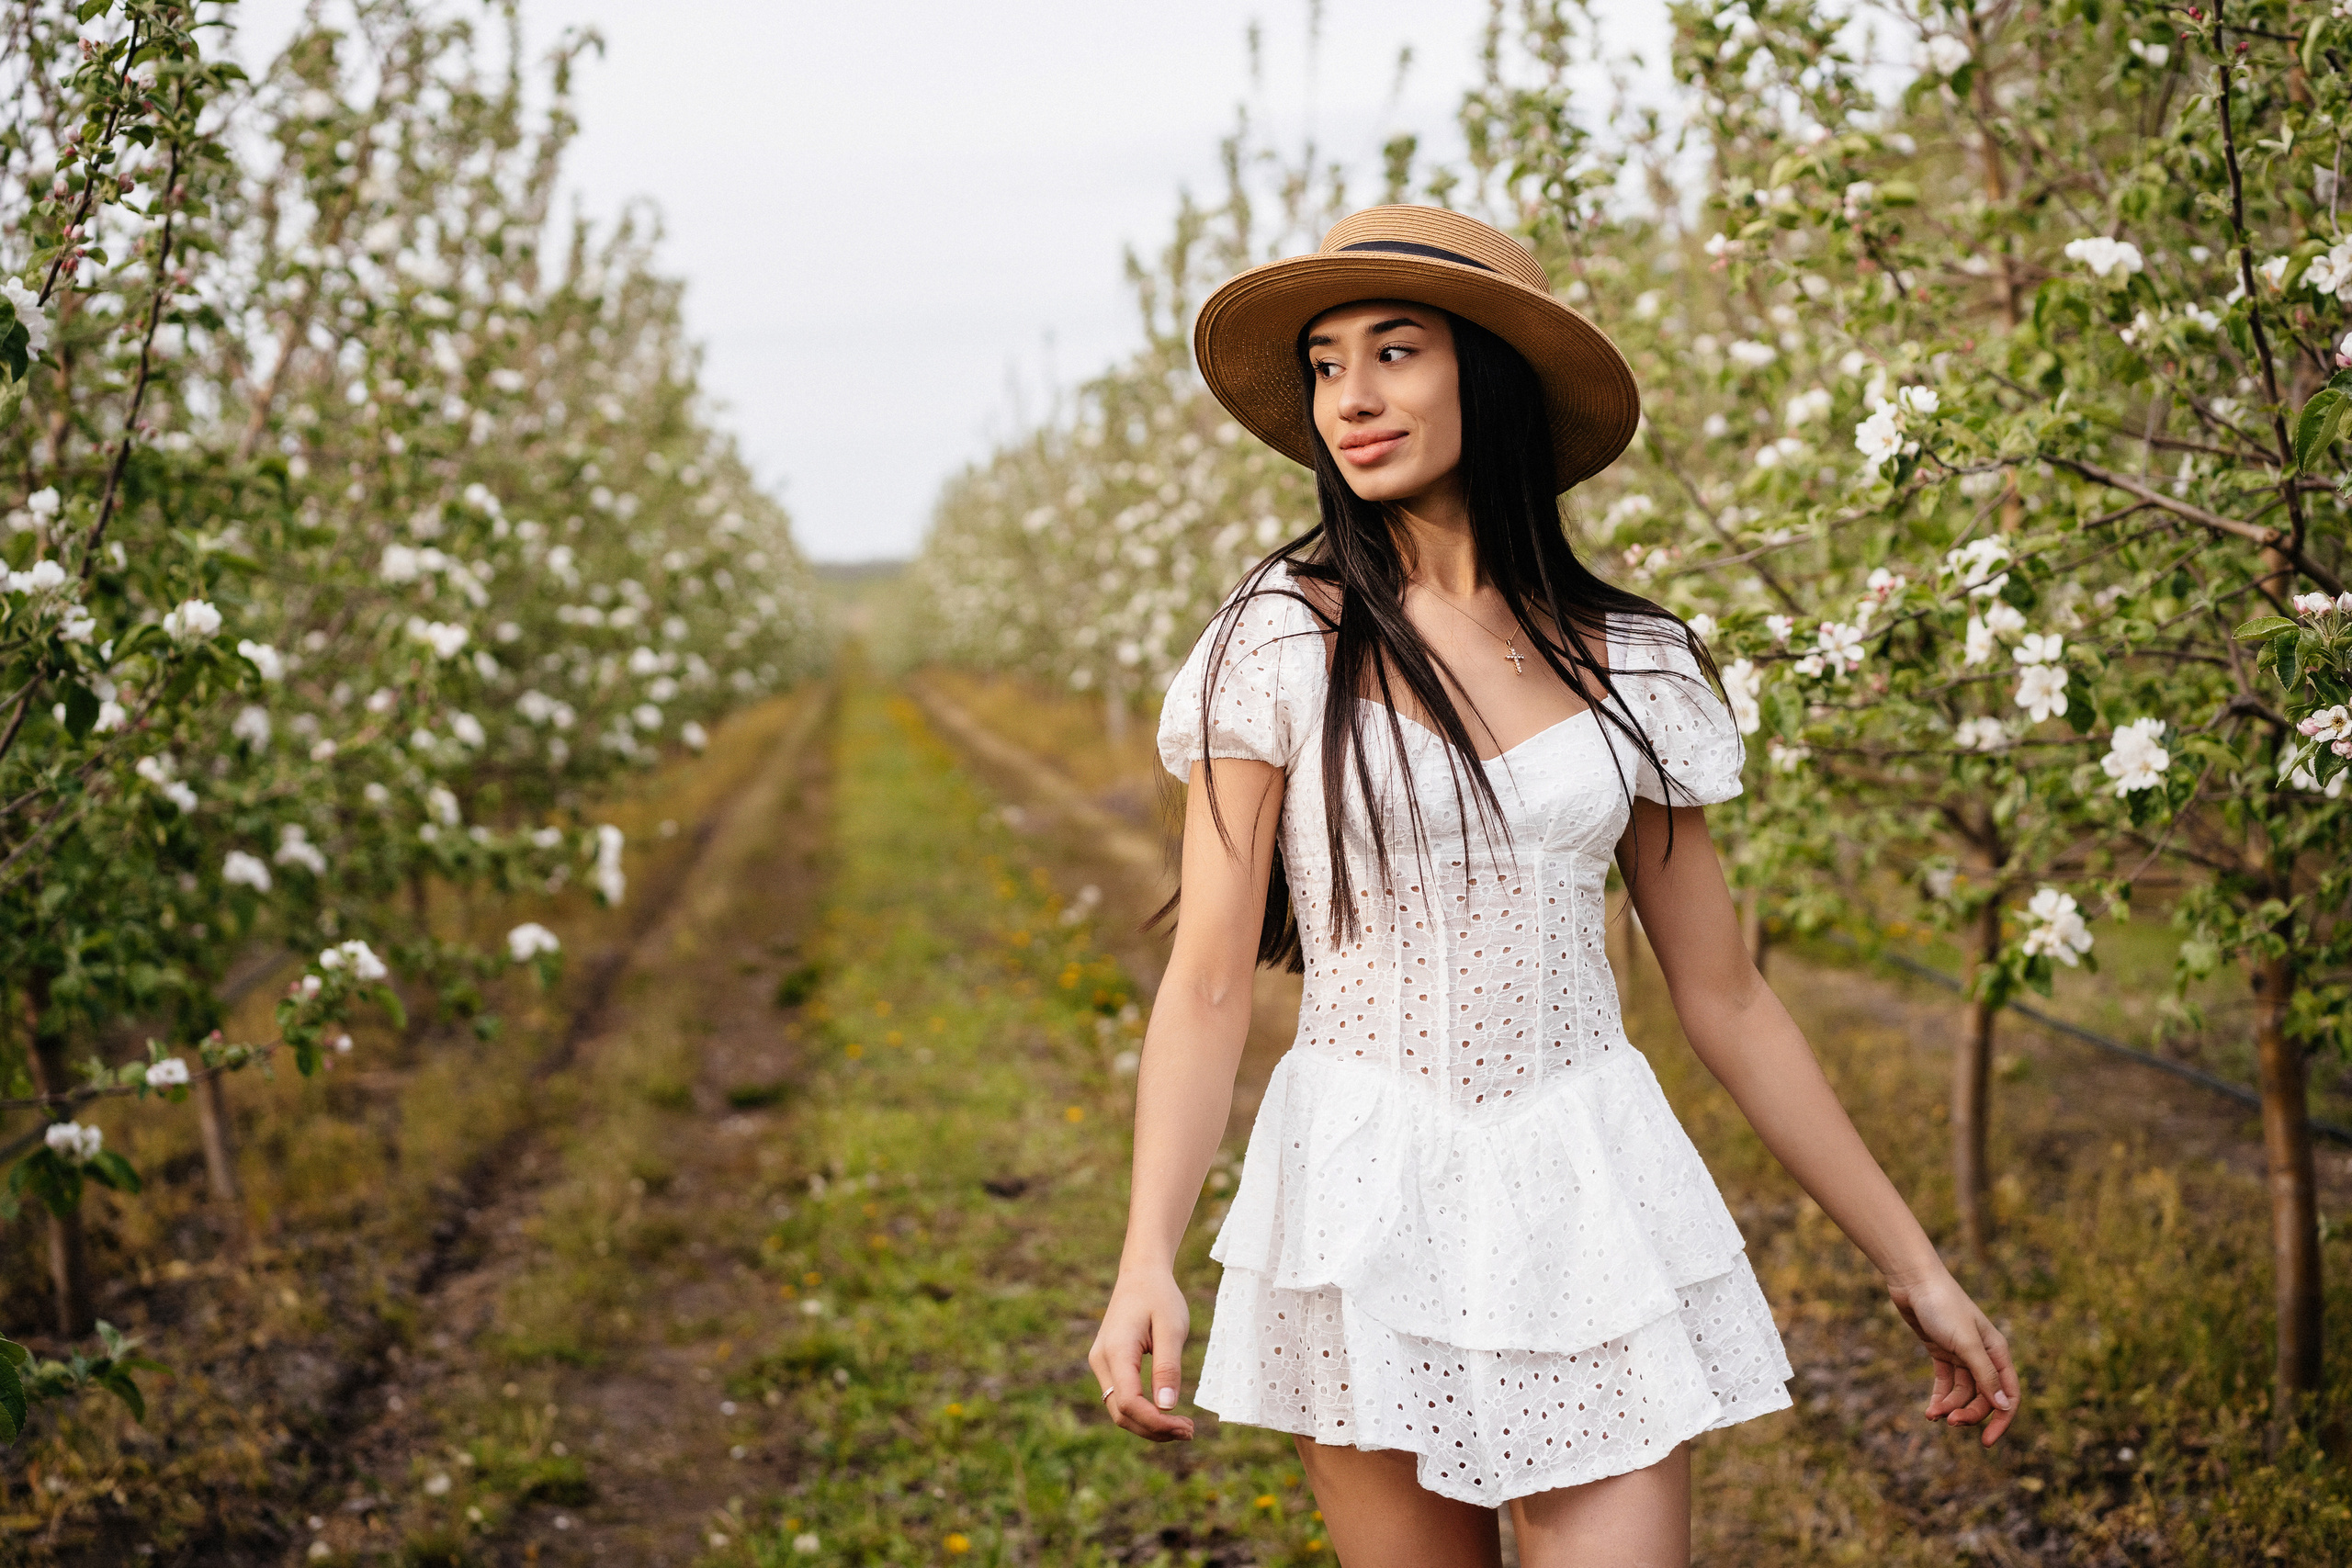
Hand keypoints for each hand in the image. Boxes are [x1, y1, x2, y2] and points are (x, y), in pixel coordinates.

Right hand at [1087, 1267, 1194, 1441]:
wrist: (1141, 1273)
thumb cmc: (1160, 1297)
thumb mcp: (1172, 1328)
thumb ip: (1168, 1368)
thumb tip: (1167, 1407)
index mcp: (1116, 1351)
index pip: (1129, 1403)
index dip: (1157, 1423)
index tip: (1187, 1427)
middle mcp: (1101, 1361)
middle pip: (1121, 1413)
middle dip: (1154, 1430)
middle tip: (1190, 1431)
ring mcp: (1101, 1363)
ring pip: (1119, 1410)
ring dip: (1149, 1425)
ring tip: (1182, 1427)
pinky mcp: (1108, 1364)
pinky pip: (1121, 1398)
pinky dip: (1143, 1412)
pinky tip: (1167, 1414)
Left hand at [1888, 1268, 2020, 1445]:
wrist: (1912, 1281)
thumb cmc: (1943, 1307)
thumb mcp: (1966, 1343)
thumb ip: (1984, 1375)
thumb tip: (2005, 1406)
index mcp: (1997, 1352)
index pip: (2008, 1395)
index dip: (2001, 1420)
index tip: (1986, 1442)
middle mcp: (1983, 1356)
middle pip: (1983, 1398)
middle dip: (1969, 1413)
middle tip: (1949, 1422)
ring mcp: (1961, 1355)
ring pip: (1962, 1393)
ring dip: (1950, 1407)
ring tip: (1932, 1415)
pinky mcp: (1941, 1353)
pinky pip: (1945, 1383)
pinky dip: (1939, 1398)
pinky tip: (1930, 1411)